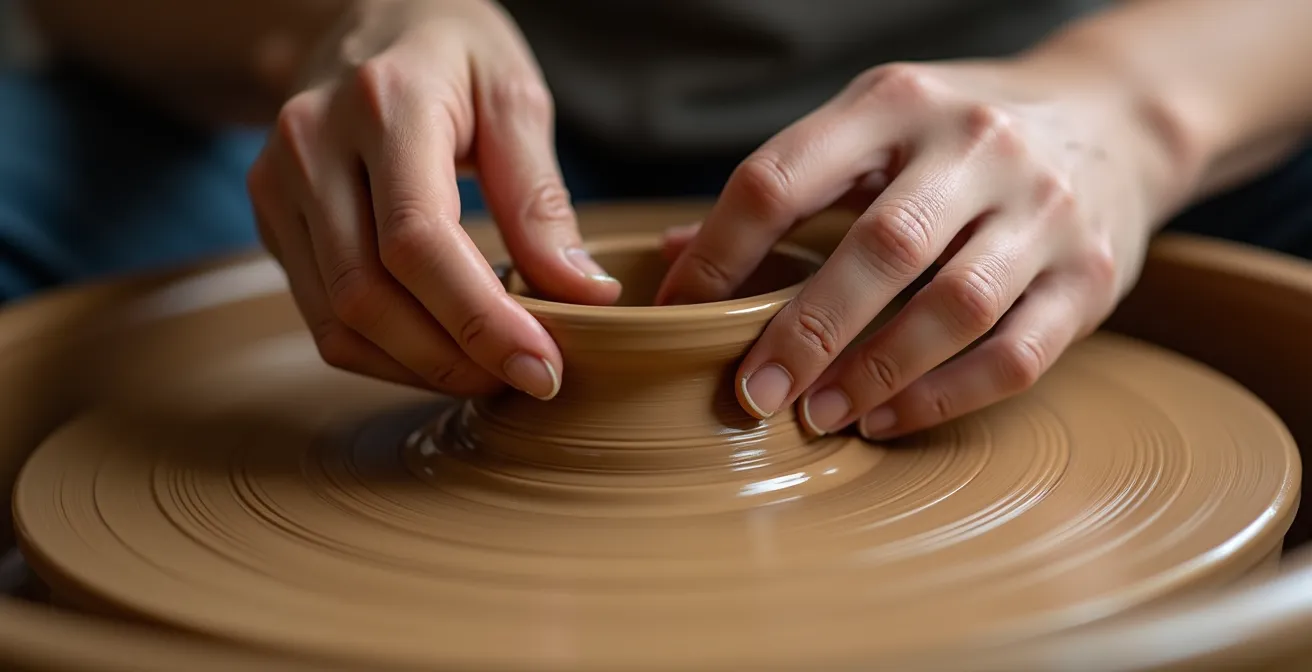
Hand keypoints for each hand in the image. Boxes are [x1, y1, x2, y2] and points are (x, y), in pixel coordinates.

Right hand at [246, 0, 619, 398]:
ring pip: (339, 321)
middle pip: (369, 294)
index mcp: (383, 103)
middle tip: (529, 377)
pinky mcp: (271, 219)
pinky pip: (322, 319)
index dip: (480, 320)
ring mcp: (277, 184)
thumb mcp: (514, 96)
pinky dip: (387, 356)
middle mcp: (312, 145)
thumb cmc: (453, 52)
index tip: (542, 366)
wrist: (363, 17)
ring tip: (492, 370)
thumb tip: (583, 294)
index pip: (417, 240)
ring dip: (422, 369)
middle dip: (456, 358)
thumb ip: (540, 196)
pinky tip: (444, 352)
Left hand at [657, 56, 1187, 438]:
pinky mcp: (1092, 276)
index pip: (783, 177)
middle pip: (880, 249)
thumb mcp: (871, 128)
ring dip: (876, 372)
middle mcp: (977, 146)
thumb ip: (781, 189)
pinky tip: (886, 417)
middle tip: (751, 395)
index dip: (718, 252)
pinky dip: (944, 396)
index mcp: (896, 104)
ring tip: (818, 415)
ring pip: (954, 307)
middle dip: (805, 330)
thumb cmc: (957, 137)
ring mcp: (1044, 211)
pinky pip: (1015, 354)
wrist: (1113, 120)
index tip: (677, 312)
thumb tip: (669, 257)